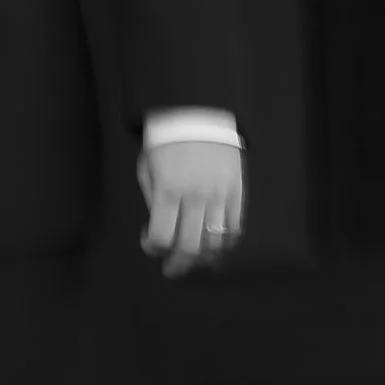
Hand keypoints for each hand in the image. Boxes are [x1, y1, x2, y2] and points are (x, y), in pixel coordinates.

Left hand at [139, 135, 242, 275]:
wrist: (198, 115)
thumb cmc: (165, 143)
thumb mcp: (147, 169)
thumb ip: (153, 201)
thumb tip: (160, 231)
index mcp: (167, 189)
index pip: (161, 236)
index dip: (153, 248)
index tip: (150, 244)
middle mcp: (195, 195)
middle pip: (189, 246)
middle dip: (179, 264)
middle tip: (172, 270)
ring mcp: (219, 194)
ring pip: (215, 242)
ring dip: (203, 258)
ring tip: (195, 260)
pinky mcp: (237, 191)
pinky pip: (235, 228)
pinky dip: (226, 244)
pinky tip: (216, 248)